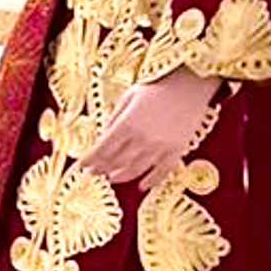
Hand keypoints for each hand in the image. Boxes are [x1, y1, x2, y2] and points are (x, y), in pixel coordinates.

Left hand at [78, 67, 222, 190]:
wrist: (188, 86)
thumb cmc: (156, 88)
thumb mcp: (127, 97)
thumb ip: (114, 119)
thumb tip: (103, 137)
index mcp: (127, 124)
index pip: (103, 148)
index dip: (91, 159)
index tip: (82, 165)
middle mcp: (142, 139)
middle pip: (117, 161)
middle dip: (102, 168)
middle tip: (93, 172)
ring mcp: (160, 147)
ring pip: (136, 169)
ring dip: (122, 176)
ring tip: (112, 178)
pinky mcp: (176, 151)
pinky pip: (162, 173)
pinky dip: (151, 181)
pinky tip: (143, 185)